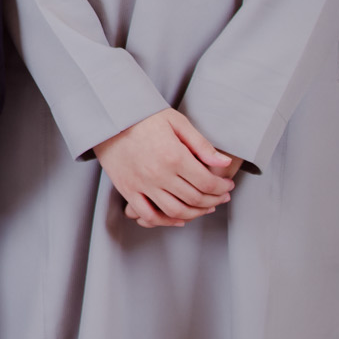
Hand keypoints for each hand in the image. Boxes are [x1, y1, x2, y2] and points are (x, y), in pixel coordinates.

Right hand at [95, 109, 237, 227]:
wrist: (110, 117)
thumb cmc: (145, 116)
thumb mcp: (177, 122)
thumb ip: (201, 145)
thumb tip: (224, 162)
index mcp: (174, 156)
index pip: (207, 183)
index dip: (222, 187)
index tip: (228, 186)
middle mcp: (159, 174)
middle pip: (194, 199)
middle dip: (214, 200)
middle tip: (222, 197)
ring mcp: (142, 184)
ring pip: (175, 211)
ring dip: (195, 213)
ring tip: (205, 207)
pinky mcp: (128, 190)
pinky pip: (148, 215)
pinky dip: (165, 221)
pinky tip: (178, 219)